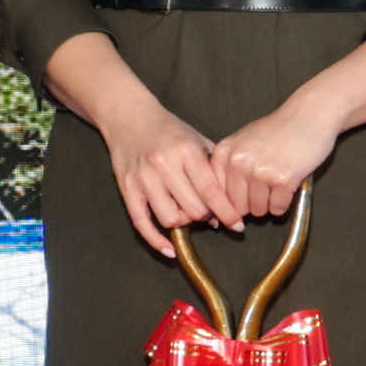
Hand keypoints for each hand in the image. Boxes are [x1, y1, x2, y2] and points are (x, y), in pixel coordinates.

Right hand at [100, 108, 242, 256]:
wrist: (128, 116)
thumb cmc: (169, 130)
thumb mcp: (197, 139)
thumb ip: (215, 169)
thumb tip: (228, 208)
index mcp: (186, 151)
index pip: (211, 192)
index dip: (227, 212)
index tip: (238, 225)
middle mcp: (164, 165)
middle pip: (192, 209)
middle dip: (206, 216)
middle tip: (209, 213)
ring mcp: (143, 177)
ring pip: (170, 218)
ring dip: (183, 223)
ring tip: (187, 214)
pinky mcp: (127, 188)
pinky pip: (141, 223)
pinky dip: (156, 240)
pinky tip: (170, 249)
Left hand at [213, 97, 340, 220]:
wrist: (309, 115)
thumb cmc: (277, 129)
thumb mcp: (242, 141)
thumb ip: (229, 166)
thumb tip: (223, 203)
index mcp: (224, 153)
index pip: (218, 195)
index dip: (230, 204)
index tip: (241, 205)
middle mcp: (238, 163)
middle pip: (238, 207)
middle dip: (251, 205)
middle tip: (264, 191)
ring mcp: (260, 172)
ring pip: (258, 210)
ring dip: (269, 204)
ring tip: (276, 185)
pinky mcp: (282, 180)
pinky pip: (278, 208)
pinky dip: (283, 204)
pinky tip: (288, 187)